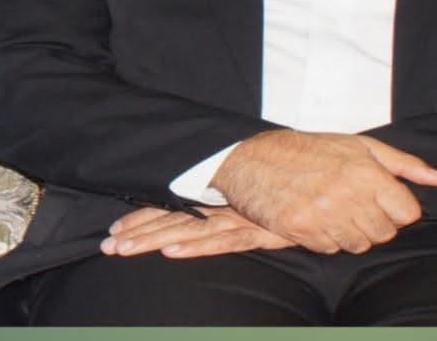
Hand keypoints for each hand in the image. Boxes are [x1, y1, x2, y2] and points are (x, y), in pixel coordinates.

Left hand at [100, 205, 294, 258]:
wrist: (328, 184)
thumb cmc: (293, 186)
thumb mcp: (257, 194)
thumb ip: (235, 200)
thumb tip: (210, 203)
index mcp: (221, 195)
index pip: (175, 205)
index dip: (145, 215)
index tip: (117, 227)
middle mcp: (226, 204)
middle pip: (175, 217)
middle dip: (139, 231)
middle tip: (107, 245)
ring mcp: (241, 217)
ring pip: (190, 229)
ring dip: (155, 239)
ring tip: (124, 249)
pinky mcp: (259, 230)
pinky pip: (224, 240)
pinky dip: (198, 246)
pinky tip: (174, 253)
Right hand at [210, 130, 436, 254]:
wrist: (258, 157)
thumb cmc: (313, 148)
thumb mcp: (361, 145)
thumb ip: (405, 164)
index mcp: (366, 172)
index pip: (407, 212)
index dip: (399, 208)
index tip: (385, 199)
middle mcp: (347, 195)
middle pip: (385, 232)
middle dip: (377, 221)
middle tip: (357, 203)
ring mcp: (324, 215)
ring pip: (359, 244)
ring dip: (352, 231)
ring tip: (337, 208)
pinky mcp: (302, 230)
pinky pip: (331, 249)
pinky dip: (328, 238)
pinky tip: (318, 216)